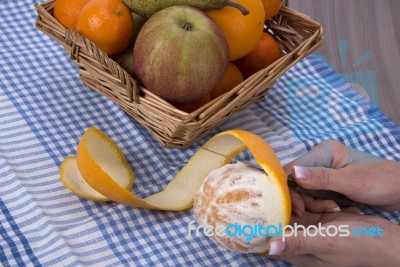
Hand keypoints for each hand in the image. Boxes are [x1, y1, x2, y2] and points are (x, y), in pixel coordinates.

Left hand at [264, 211, 399, 266]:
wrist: (387, 239)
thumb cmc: (358, 245)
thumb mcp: (325, 242)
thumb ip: (297, 242)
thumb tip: (269, 247)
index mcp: (298, 253)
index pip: (271, 238)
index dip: (266, 223)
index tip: (265, 206)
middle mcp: (301, 241)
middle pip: (282, 219)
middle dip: (290, 207)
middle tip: (303, 203)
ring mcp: (311, 229)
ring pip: (296, 208)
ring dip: (307, 203)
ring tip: (327, 208)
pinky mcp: (321, 219)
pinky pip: (310, 205)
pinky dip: (319, 202)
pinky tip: (334, 207)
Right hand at [286, 140, 399, 212]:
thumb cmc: (381, 181)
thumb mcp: (351, 181)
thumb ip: (322, 178)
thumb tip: (293, 173)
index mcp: (323, 152)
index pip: (293, 169)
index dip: (290, 189)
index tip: (298, 208)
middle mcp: (320, 160)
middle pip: (297, 182)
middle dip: (307, 199)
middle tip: (324, 210)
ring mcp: (324, 173)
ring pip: (305, 191)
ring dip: (316, 204)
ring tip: (335, 209)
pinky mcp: (329, 185)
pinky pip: (315, 196)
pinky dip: (321, 205)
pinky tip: (336, 208)